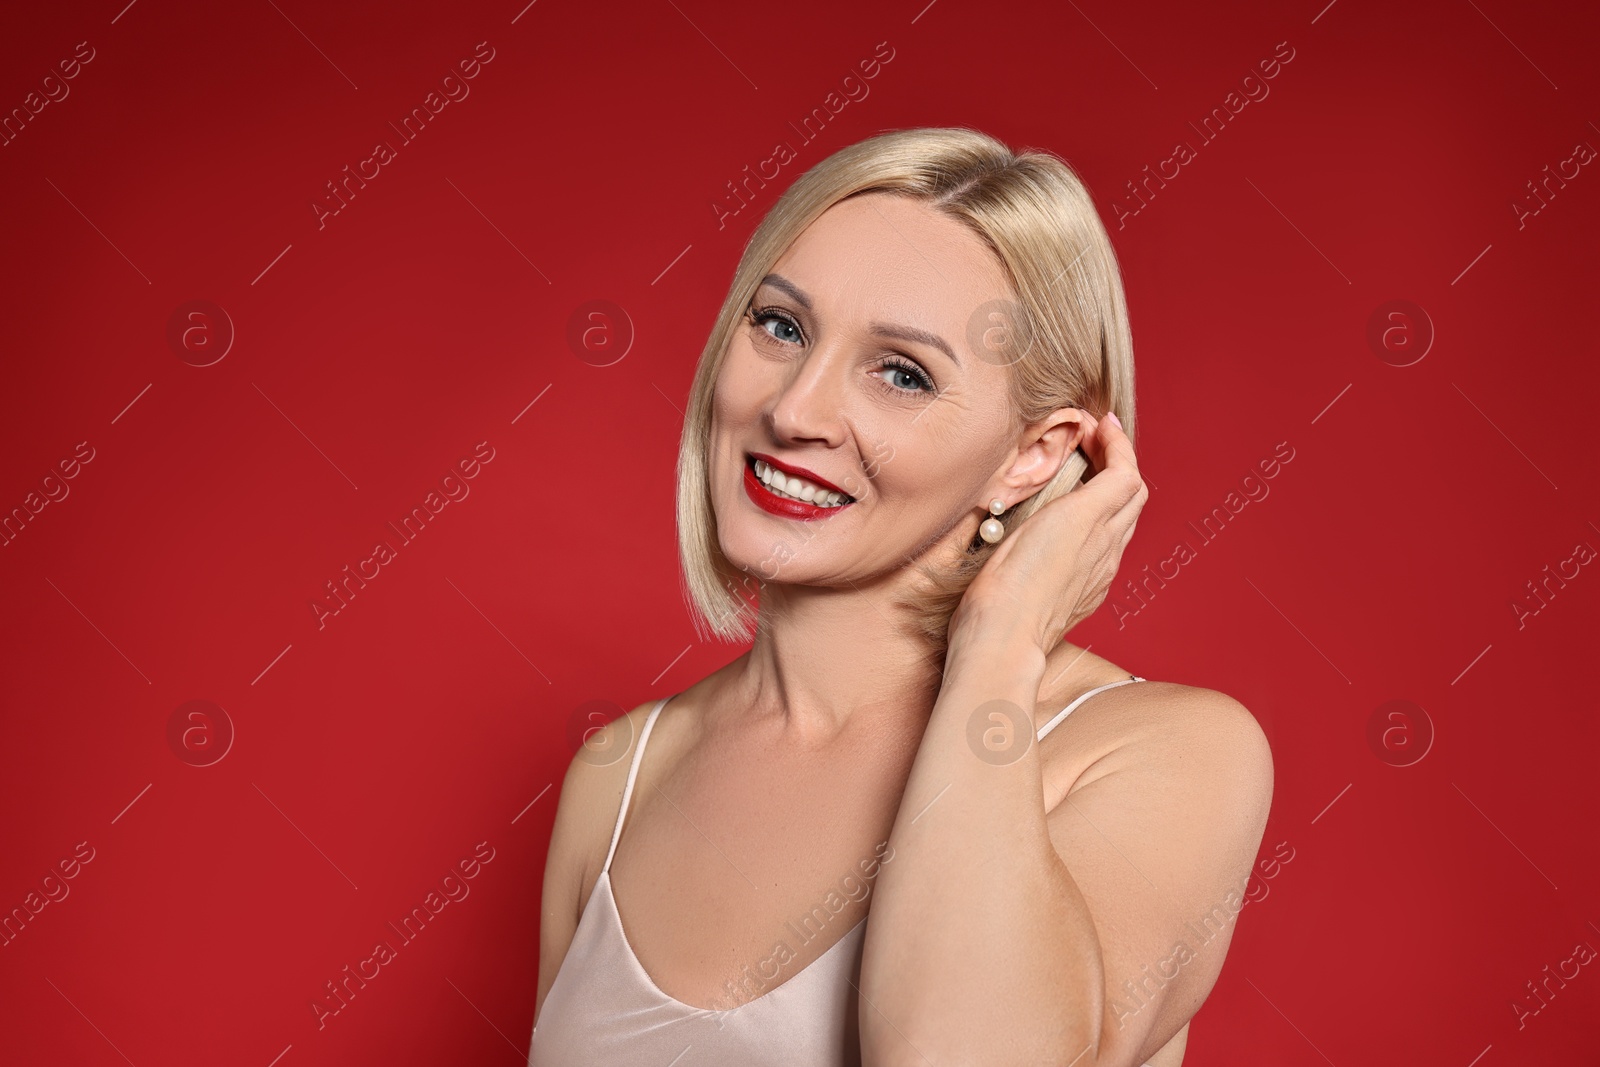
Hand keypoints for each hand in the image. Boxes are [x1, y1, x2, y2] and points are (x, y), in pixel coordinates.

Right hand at [948, 412, 1147, 656]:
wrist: (1003, 638)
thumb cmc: (1009, 581)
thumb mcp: (1046, 519)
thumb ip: (1083, 488)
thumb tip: (1104, 457)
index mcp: (1094, 523)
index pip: (1126, 473)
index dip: (1117, 443)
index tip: (1101, 423)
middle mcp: (1106, 549)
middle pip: (1132, 496)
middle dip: (1118, 462)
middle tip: (1092, 443)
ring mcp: (1099, 575)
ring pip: (1121, 523)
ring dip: (1111, 493)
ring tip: (1083, 478)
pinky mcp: (1087, 595)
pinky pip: (1107, 551)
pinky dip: (1100, 525)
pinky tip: (1073, 526)